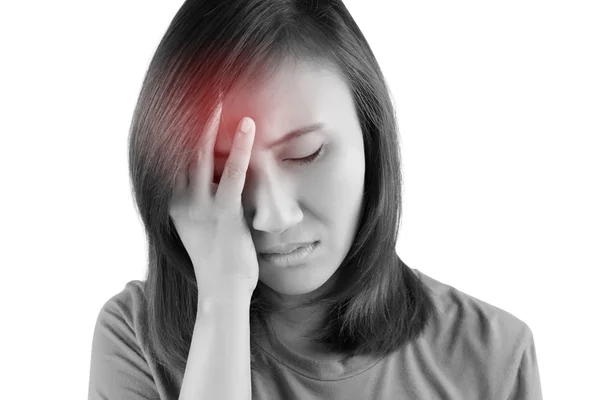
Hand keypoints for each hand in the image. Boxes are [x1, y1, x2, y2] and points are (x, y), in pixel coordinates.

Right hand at [169, 100, 257, 302]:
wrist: (222, 293)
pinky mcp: (225, 214)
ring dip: (211, 123)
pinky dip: (240, 148)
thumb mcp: (205, 226)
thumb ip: (206, 199)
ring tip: (220, 94)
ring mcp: (202, 206)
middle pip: (183, 149)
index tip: (186, 103)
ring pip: (203, 155)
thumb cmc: (218, 260)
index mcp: (175, 202)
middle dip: (191, 118)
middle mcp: (182, 200)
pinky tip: (248, 126)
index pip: (174, 157)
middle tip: (202, 90)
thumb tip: (217, 175)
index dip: (179, 128)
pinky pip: (233, 175)